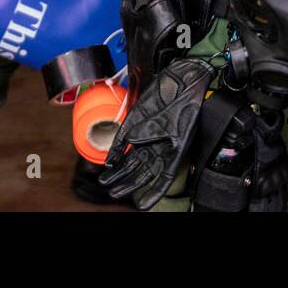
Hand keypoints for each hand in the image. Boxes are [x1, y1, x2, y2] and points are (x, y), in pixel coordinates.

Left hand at [100, 57, 213, 208]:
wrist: (181, 82)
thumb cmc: (182, 103)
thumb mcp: (167, 123)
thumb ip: (144, 136)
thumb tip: (126, 146)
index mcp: (173, 152)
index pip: (161, 180)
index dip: (152, 194)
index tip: (141, 206)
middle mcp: (158, 147)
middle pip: (141, 173)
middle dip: (127, 184)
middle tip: (113, 193)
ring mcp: (147, 137)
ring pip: (131, 161)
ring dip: (118, 172)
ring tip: (105, 181)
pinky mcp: (137, 125)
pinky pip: (125, 142)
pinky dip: (116, 152)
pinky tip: (109, 161)